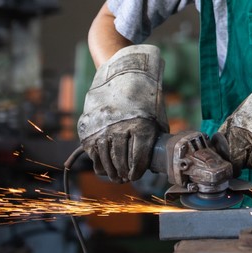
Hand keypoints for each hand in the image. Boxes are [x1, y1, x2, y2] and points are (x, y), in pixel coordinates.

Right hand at [76, 45, 166, 181]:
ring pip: (107, 160)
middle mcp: (121, 129)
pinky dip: (100, 164)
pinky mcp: (90, 130)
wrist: (119, 75)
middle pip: (122, 162)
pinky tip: (105, 167)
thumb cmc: (142, 98)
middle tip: (126, 178)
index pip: (138, 159)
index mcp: (141, 126)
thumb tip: (160, 159)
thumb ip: (156, 136)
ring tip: (117, 176)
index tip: (136, 175)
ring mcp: (103, 130)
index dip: (138, 171)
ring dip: (112, 172)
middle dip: (125, 174)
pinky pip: (94, 154)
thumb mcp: (155, 114)